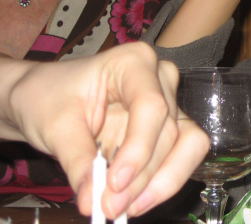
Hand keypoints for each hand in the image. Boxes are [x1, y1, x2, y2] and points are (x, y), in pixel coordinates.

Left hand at [6, 42, 208, 217]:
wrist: (45, 99)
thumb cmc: (48, 97)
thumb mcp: (54, 126)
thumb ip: (77, 161)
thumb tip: (92, 201)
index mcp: (134, 61)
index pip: (151, 106)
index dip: (139, 149)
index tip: (114, 185)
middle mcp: (161, 78)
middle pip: (168, 131)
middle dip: (142, 176)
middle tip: (110, 207)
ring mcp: (170, 102)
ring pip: (185, 145)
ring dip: (158, 183)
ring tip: (123, 208)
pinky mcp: (170, 128)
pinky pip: (181, 157)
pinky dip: (161, 183)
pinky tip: (135, 201)